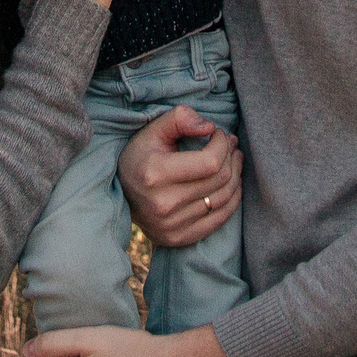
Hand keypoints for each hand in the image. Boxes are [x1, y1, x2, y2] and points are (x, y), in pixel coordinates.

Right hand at [119, 105, 239, 246]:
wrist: (121, 194)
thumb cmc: (140, 156)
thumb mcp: (153, 130)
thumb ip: (180, 118)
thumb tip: (209, 127)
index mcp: (155, 174)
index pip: (210, 162)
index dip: (222, 144)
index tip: (219, 134)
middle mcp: (163, 204)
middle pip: (220, 180)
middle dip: (231, 157)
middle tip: (230, 144)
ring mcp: (172, 225)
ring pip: (224, 198)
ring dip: (235, 175)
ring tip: (233, 159)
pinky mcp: (179, 238)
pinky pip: (221, 219)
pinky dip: (232, 199)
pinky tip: (231, 183)